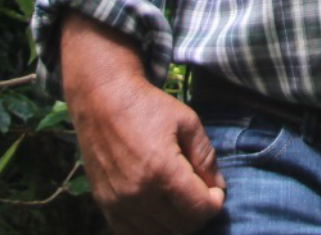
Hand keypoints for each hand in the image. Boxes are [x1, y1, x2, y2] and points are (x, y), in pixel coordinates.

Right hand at [61, 14, 224, 234]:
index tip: (215, 191)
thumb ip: (206, 157)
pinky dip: (150, 227)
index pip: (198, 209)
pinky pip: (131, 232)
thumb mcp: (187, 122)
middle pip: (181, 225)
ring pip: (158, 233)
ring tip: (180, 200)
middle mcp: (138, 192)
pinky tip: (158, 210)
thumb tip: (218, 187)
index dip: (214, 203)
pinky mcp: (104, 203)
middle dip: (198, 213)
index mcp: (162, 170)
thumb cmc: (147, 106)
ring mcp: (118, 201)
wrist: (102, 99)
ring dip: (175, 222)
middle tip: (200, 194)